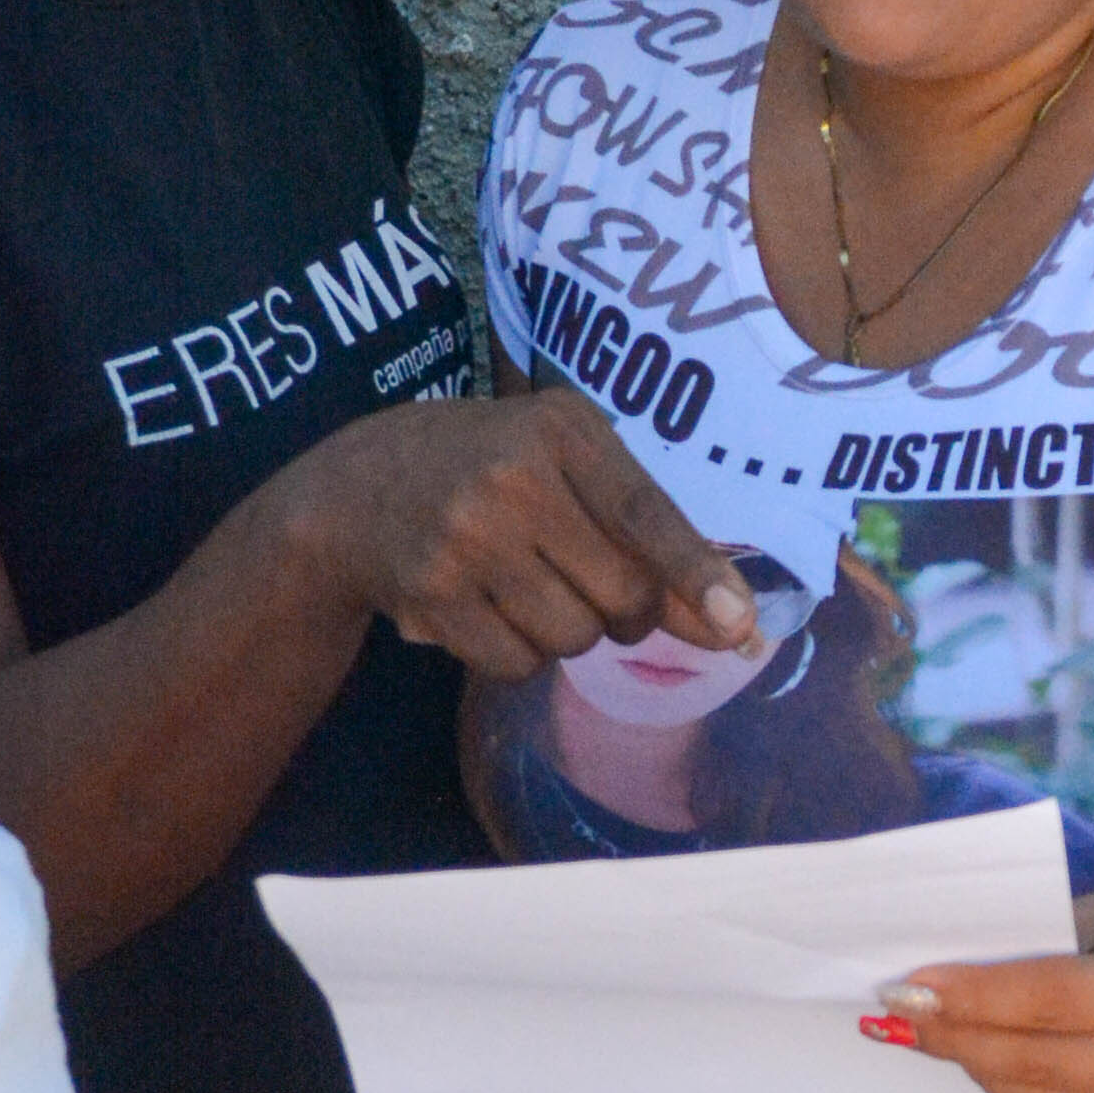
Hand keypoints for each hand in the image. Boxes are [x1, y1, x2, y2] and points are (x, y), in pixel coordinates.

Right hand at [296, 387, 753, 681]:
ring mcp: (466, 538)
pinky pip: (518, 663)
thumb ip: (645, 536)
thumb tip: (729, 623)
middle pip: (621, 595)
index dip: (695, 573)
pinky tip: (491, 609)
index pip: (645, 513)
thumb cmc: (486, 470)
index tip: (740, 624)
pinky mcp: (431, 594)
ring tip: (527, 586)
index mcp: (560, 429)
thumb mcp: (565, 466)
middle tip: (590, 585)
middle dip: (626, 612)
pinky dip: (520, 654)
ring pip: (573, 637)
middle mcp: (513, 478)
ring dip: (569, 632)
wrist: (354, 490)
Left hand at [874, 891, 1093, 1092]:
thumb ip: (1038, 948)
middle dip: (953, 1037)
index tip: (906, 989)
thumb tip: (940, 982)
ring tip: (953, 1036)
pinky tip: (1003, 1069)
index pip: (1045, 999)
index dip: (970, 996)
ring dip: (978, 1069)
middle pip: (1028, 1060)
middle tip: (903, 1016)